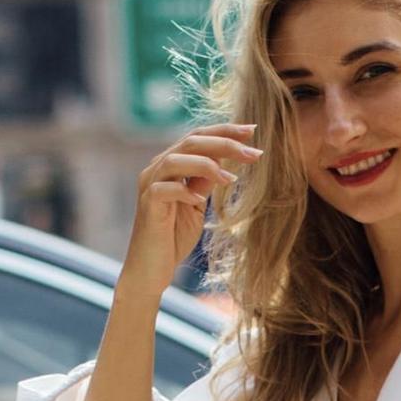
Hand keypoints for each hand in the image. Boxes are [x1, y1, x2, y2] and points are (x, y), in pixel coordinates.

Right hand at [120, 123, 260, 301]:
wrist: (151, 269)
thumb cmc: (174, 237)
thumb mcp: (197, 204)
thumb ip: (205, 181)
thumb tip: (225, 161)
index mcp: (170, 165)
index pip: (198, 137)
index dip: (225, 131)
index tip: (253, 131)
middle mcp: (156, 169)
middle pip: (190, 141)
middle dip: (224, 143)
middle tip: (254, 152)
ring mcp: (149, 185)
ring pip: (176, 159)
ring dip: (207, 165)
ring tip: (231, 179)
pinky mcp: (147, 205)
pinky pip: (164, 189)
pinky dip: (185, 191)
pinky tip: (201, 200)